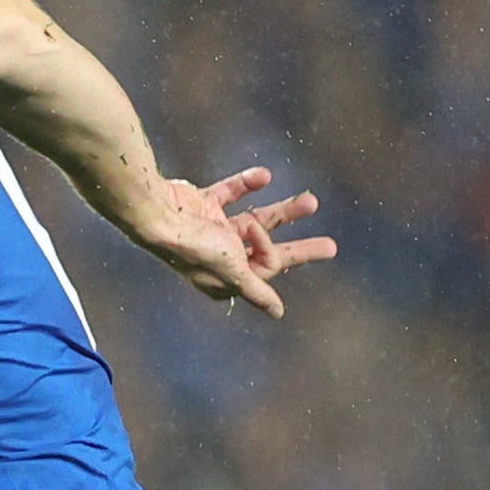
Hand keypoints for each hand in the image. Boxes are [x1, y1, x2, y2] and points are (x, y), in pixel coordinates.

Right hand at [131, 166, 329, 320]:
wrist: (158, 214)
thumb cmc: (195, 247)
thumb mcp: (234, 272)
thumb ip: (257, 290)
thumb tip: (278, 313)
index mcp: (225, 276)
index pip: (265, 267)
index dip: (274, 254)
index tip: (272, 246)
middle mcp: (220, 255)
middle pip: (268, 250)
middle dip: (299, 247)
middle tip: (331, 248)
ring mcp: (211, 229)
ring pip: (256, 220)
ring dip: (283, 211)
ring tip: (311, 201)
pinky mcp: (203, 205)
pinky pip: (231, 193)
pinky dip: (247, 185)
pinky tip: (264, 176)